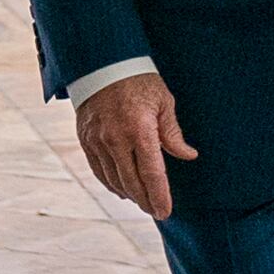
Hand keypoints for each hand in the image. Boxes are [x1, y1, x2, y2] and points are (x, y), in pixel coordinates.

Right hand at [77, 72, 200, 220]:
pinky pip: (98, 170)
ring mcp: (98, 141)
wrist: (102, 62)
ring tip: (142, 201)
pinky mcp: (86, 140)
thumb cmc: (138, 79)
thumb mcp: (163, 102)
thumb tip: (188, 155)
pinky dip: (110, 183)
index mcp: (140, 131)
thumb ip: (173, 133)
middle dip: (146, 201)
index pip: (152, 174)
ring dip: (129, 194)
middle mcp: (116, 140)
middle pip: (132, 183)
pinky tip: (121, 189)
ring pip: (114, 180)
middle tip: (156, 211)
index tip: (165, 211)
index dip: (159, 196)